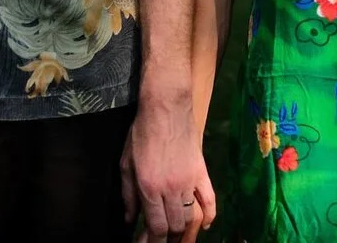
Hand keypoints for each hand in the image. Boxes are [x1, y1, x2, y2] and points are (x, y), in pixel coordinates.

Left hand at [121, 99, 216, 241]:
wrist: (166, 108)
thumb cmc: (141, 133)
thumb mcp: (126, 164)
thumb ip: (127, 195)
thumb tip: (129, 219)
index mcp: (150, 188)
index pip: (156, 227)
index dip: (152, 241)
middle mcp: (171, 189)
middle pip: (175, 227)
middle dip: (168, 240)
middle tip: (162, 241)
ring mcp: (189, 181)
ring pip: (191, 217)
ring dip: (185, 232)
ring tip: (179, 237)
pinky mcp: (202, 172)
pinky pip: (210, 199)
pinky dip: (210, 216)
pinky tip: (205, 226)